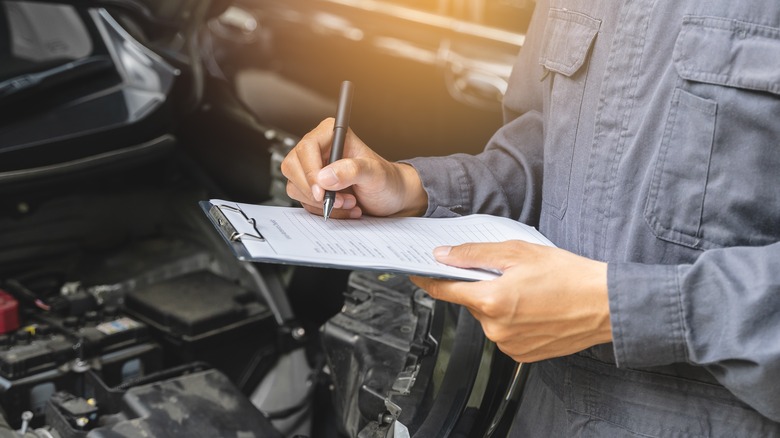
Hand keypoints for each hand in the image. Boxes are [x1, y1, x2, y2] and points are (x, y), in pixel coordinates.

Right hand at [281, 118, 427, 217]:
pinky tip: (343, 207)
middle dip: (314, 191)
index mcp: (331, 134)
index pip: (307, 148)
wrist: (392, 198)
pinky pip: (303, 200)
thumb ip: (353, 170)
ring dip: (321, 203)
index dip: (310, 172)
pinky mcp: (313, 187)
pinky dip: (322, 209)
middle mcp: (319, 149)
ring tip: (348, 202)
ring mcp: (313, 169)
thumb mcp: (375, 173)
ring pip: (295, 186)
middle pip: (293, 167)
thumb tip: (324, 176)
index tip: (322, 192)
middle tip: (338, 200)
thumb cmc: (387, 180)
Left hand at [411, 241, 611, 362]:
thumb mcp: (518, 252)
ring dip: (496, 303)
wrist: (605, 304)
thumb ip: (474, 255)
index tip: (417, 272)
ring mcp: (508, 345)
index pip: (444, 290)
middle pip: (470, 302)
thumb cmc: (568, 276)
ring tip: (526, 291)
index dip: (428, 278)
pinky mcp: (521, 355)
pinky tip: (532, 308)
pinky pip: (504, 333)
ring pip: (487, 318)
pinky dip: (511, 320)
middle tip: (505, 272)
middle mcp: (495, 328)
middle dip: (479, 286)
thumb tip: (444, 255)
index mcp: (491, 300)